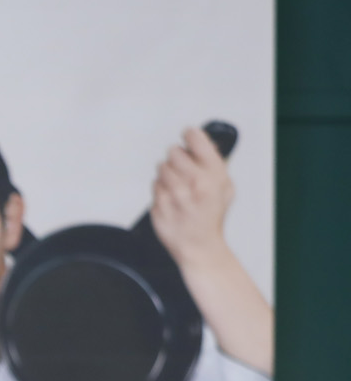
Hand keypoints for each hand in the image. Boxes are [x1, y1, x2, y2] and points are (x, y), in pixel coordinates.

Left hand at [149, 125, 234, 269]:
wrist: (199, 245)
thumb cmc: (212, 217)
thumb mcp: (225, 187)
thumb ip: (215, 164)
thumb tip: (203, 144)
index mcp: (212, 174)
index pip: (195, 139)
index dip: (190, 135)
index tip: (188, 135)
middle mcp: (193, 182)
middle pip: (174, 152)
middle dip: (177, 156)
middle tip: (181, 165)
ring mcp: (174, 194)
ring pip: (161, 168)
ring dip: (167, 172)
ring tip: (177, 184)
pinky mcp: (158, 205)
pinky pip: (154, 186)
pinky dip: (160, 189)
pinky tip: (171, 197)